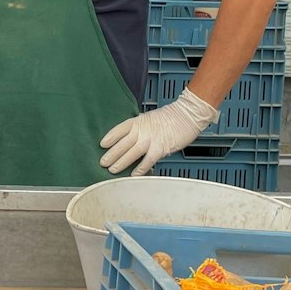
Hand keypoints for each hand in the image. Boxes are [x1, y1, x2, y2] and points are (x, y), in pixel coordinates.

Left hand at [98, 90, 218, 176]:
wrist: (188, 115)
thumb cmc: (172, 117)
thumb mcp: (150, 119)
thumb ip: (140, 129)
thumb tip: (131, 141)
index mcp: (139, 121)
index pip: (120, 129)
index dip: (110, 137)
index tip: (102, 144)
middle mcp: (143, 129)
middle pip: (123, 143)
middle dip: (111, 154)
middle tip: (103, 162)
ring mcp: (151, 139)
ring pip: (132, 152)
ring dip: (121, 162)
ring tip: (112, 170)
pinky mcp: (161, 148)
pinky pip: (147, 160)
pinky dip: (140, 168)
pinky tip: (134, 175)